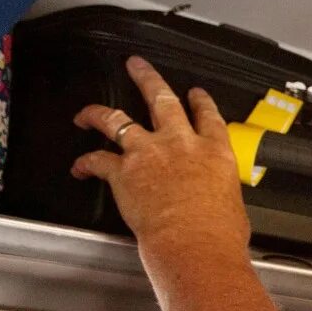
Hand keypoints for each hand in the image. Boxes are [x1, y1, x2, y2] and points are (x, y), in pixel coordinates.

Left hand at [70, 57, 250, 264]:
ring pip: (118, 119)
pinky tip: (78, 166)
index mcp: (215, 152)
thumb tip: (218, 202)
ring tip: (88, 110)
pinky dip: (84, 163)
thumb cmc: (219, 234)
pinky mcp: (123, 172)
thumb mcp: (233, 206)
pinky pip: (96, 160)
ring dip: (98, 111)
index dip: (201, 101)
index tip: (195, 94)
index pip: (208, 117)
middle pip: (161, 100)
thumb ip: (220, 194)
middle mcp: (180, 144)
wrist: (195, 244)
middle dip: (147, 79)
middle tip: (137, 66)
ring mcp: (148, 153)